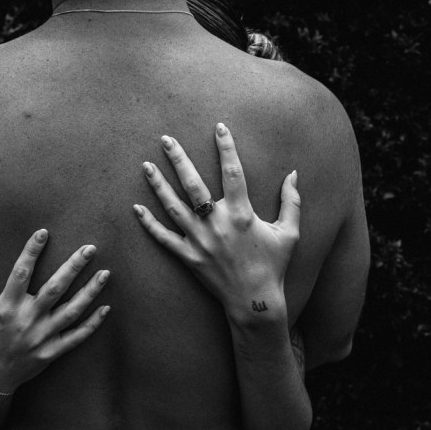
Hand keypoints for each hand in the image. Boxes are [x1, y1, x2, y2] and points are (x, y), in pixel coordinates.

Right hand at [0, 229, 109, 394]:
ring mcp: (42, 337)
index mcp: (6, 307)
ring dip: (90, 292)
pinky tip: (107, 308)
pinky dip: (93, 324)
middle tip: (90, 248)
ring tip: (106, 273)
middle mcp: (27, 320)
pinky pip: (77, 337)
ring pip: (72, 311)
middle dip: (74, 267)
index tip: (44, 232)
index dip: (32, 251)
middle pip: (55, 289)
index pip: (21, 272)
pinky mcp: (52, 352)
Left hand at [133, 123, 299, 324]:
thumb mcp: (289, 233)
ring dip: (158, 185)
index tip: (219, 127)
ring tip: (146, 165)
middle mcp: (217, 224)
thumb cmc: (274, 265)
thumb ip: (291, 201)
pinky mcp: (188, 257)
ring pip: (173, 207)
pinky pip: (164, 238)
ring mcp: (200, 241)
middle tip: (166, 139)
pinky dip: (149, 224)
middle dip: (179, 159)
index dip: (226, 147)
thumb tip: (294, 173)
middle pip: (193, 185)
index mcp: (242, 214)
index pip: (233, 172)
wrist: (255, 302)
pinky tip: (136, 208)